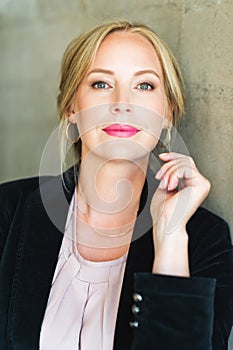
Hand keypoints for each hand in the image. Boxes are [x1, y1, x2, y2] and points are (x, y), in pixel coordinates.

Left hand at [150, 152, 210, 275]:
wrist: (165, 223)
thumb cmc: (163, 211)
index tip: (162, 157)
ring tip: (164, 185)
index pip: (186, 163)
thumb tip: (167, 160)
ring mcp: (202, 184)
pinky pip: (185, 168)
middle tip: (160, 178)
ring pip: (183, 164)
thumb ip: (169, 174)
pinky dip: (173, 175)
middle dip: (168, 166)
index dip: (174, 157)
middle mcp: (199, 184)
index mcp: (191, 185)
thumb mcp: (164, 187)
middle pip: (185, 160)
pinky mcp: (201, 185)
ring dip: (169, 172)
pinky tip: (170, 186)